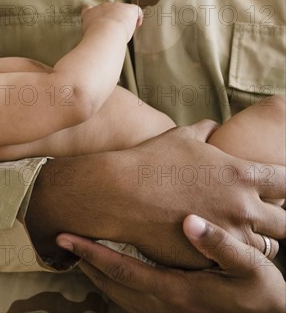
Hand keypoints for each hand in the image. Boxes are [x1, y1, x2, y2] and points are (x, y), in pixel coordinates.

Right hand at [26, 120, 285, 266]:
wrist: (119, 192)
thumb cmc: (149, 161)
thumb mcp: (180, 137)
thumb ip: (205, 130)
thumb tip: (214, 125)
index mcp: (240, 174)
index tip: (278, 188)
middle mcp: (242, 207)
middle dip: (280, 220)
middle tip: (261, 216)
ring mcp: (228, 237)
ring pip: (266, 249)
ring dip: (255, 241)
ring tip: (235, 233)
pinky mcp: (209, 258)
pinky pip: (232, 263)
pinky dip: (227, 256)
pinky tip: (212, 245)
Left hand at [56, 215, 285, 311]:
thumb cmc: (260, 294)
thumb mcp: (250, 268)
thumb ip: (221, 245)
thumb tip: (190, 221)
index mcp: (177, 291)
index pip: (122, 270)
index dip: (91, 252)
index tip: (65, 235)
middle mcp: (165, 305)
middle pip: (111, 283)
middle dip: (84, 260)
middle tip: (62, 236)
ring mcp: (166, 312)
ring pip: (117, 294)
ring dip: (95, 271)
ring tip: (79, 249)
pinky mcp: (171, 312)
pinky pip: (129, 299)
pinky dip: (112, 282)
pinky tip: (110, 267)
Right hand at [82, 2, 141, 41]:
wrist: (105, 32)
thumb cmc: (95, 38)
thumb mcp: (87, 36)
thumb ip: (90, 35)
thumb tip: (94, 44)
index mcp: (89, 13)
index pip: (87, 9)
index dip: (92, 13)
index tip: (94, 17)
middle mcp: (102, 7)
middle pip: (107, 10)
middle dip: (110, 19)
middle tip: (112, 31)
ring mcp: (116, 6)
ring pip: (121, 11)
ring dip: (123, 19)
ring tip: (124, 31)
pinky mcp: (129, 8)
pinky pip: (136, 10)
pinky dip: (138, 17)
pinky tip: (138, 24)